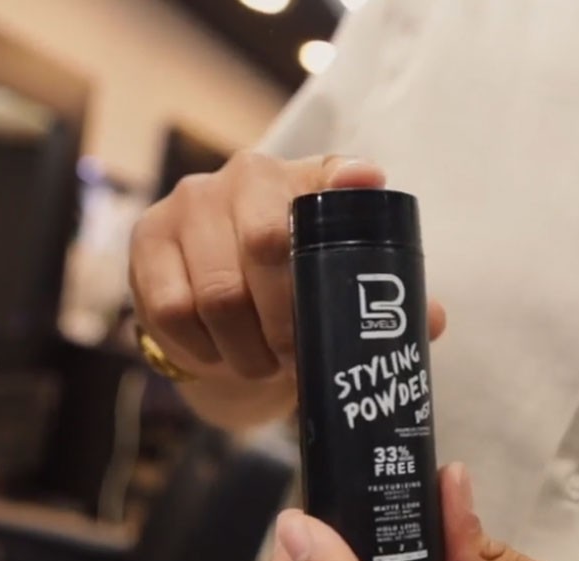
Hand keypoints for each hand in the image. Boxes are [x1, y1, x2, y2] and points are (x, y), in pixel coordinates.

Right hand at [130, 151, 445, 382]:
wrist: (213, 315)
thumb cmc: (285, 299)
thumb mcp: (334, 295)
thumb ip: (380, 305)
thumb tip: (431, 318)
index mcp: (302, 183)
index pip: (325, 175)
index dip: (342, 182)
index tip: (365, 187)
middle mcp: (245, 177)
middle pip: (266, 242)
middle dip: (288, 320)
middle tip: (297, 358)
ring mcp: (189, 205)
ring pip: (218, 291)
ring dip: (246, 347)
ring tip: (261, 366)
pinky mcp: (147, 242)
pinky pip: (173, 309)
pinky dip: (203, 348)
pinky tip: (219, 355)